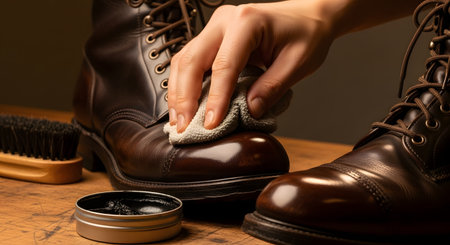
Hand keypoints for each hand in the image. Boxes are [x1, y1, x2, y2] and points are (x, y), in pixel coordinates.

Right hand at [168, 0, 332, 131]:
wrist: (308, 17)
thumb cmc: (306, 33)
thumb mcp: (298, 63)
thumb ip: (272, 87)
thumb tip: (249, 111)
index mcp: (247, 22)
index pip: (224, 65)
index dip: (216, 98)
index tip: (211, 123)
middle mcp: (224, 21)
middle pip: (192, 60)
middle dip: (184, 97)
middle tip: (183, 127)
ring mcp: (215, 28)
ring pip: (184, 60)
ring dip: (178, 92)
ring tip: (179, 121)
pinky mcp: (213, 39)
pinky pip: (190, 61)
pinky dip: (183, 84)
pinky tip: (184, 105)